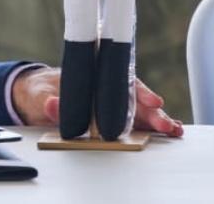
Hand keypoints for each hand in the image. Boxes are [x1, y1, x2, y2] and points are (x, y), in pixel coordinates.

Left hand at [11, 66, 183, 136]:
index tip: (152, 101)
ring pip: (140, 112)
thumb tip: (52, 105)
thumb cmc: (42, 91)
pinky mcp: (112, 121)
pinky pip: (135, 125)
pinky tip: (169, 133)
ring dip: (158, 121)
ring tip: (175, 130)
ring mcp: (112, 106)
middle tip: (165, 125)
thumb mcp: (40, 95)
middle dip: (153, 112)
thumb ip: (46, 101)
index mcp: (94, 79)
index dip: (138, 91)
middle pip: (136, 99)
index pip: (120, 82)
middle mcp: (107, 91)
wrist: (39, 97)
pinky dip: (151, 129)